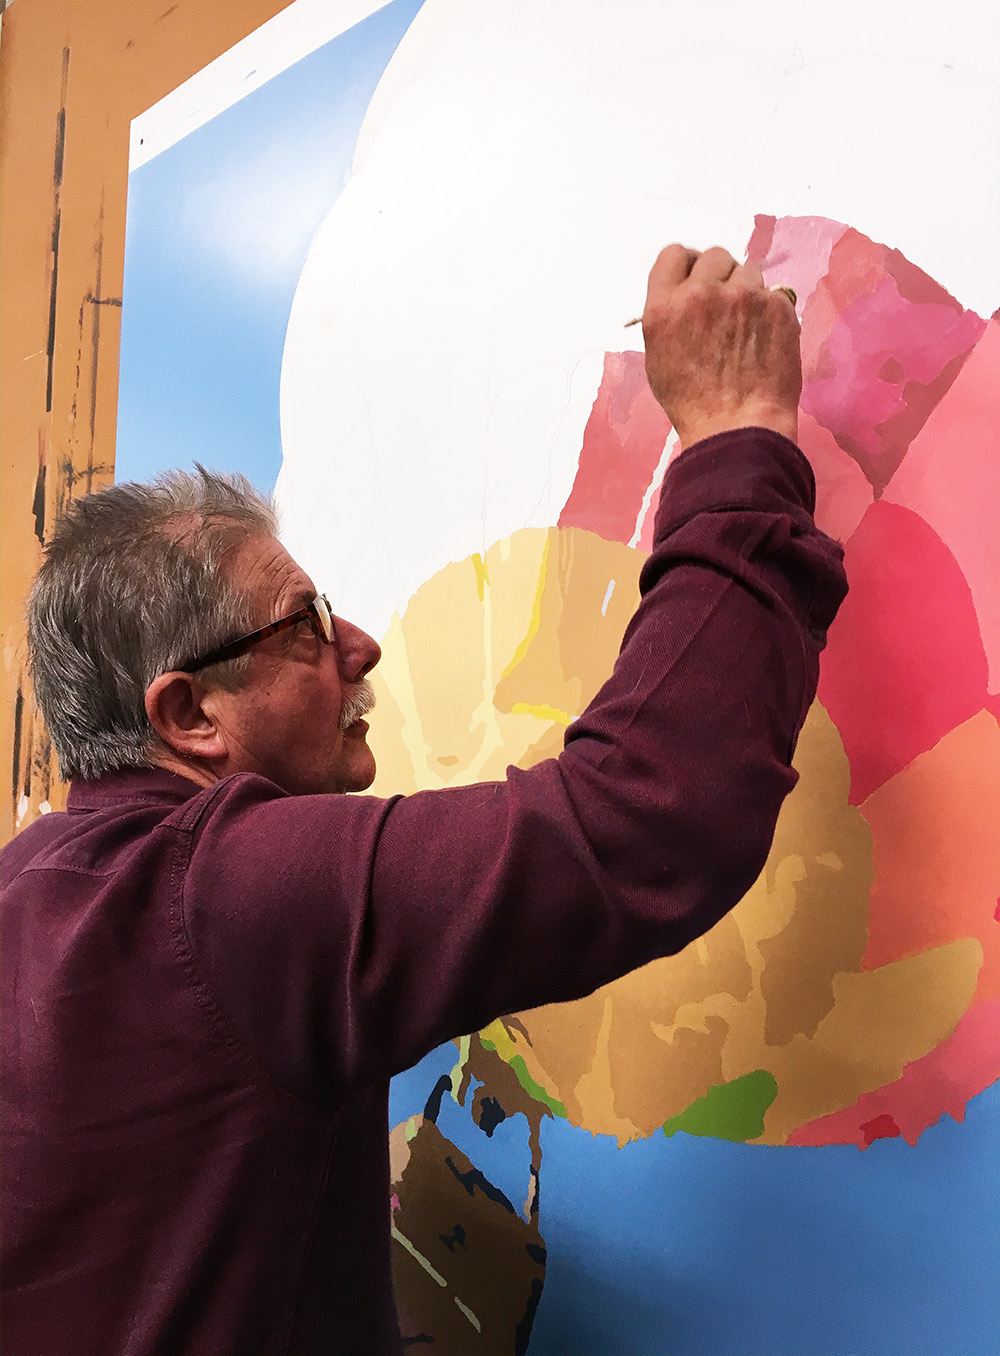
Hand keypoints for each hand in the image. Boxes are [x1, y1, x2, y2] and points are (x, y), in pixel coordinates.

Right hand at [641, 245, 800, 448]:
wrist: (736, 426)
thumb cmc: (691, 402)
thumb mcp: (659, 356)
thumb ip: (670, 315)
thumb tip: (687, 294)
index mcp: (664, 306)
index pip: (674, 254)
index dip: (687, 265)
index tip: (696, 280)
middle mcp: (701, 292)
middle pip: (714, 255)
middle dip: (719, 275)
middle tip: (724, 305)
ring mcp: (743, 295)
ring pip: (747, 271)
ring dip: (746, 290)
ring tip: (747, 325)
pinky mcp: (777, 305)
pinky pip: (773, 293)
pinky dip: (770, 311)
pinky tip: (765, 338)